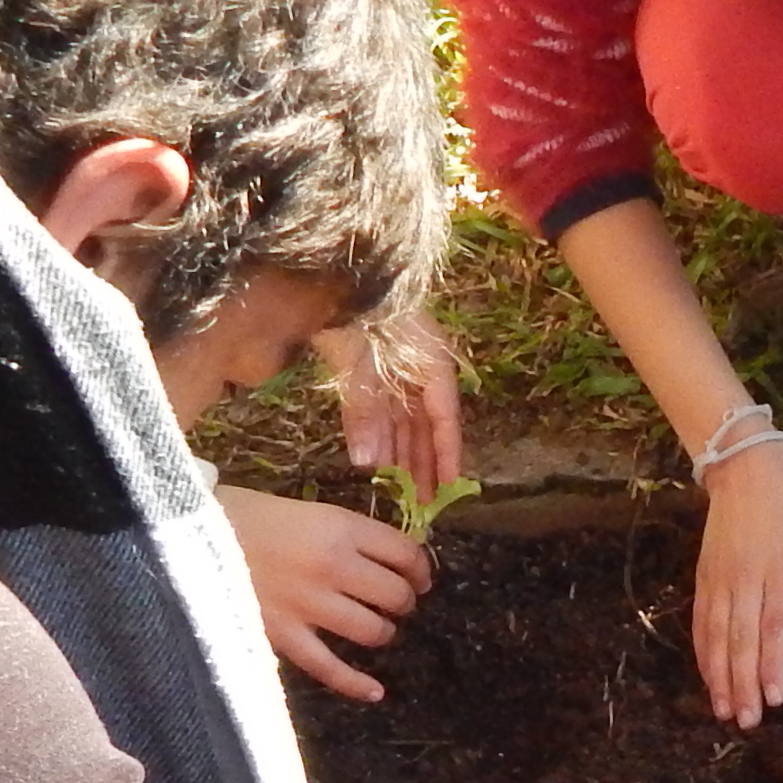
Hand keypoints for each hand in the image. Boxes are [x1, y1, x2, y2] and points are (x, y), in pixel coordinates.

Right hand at [220, 484, 430, 702]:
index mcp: (339, 528)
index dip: (421, 568)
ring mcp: (309, 605)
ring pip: (372, 631)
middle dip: (404, 601)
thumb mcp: (302, 508)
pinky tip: (375, 692)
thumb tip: (384, 554)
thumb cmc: (243, 514)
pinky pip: (329, 669)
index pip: (405, 553)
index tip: (419, 576)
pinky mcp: (283, 637)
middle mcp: (332, 567)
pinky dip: (356, 684)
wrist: (185, 532)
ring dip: (382, 632)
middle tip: (397, 602)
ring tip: (376, 629)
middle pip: (395, 595)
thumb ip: (343, 531)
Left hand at [324, 308, 465, 492]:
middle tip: (423, 503)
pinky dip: (371, 435)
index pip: (445, 421)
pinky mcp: (359, 373)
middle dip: (422, 465)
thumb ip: (367, 414)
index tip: (451, 487)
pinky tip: (371, 463)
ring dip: (397, 455)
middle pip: (422, 428)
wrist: (331, 280)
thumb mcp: (369, 367)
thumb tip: (367, 464)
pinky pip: (370, 412)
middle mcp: (414, 374)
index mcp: (432, 367)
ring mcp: (388, 374)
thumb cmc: (366, 317)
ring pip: (397, 423)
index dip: (448, 455)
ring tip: (398, 490)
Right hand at [692, 442, 782, 727]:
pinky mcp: (704, 577)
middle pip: (744, 639)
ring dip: (721, 676)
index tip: (775, 696)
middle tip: (748, 721)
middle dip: (745, 683)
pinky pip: (701, 621)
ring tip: (725, 712)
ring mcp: (722, 579)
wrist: (743, 464)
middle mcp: (748, 578)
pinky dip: (703, 653)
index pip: (777, 624)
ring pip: (718, 635)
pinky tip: (708, 678)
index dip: (774, 663)